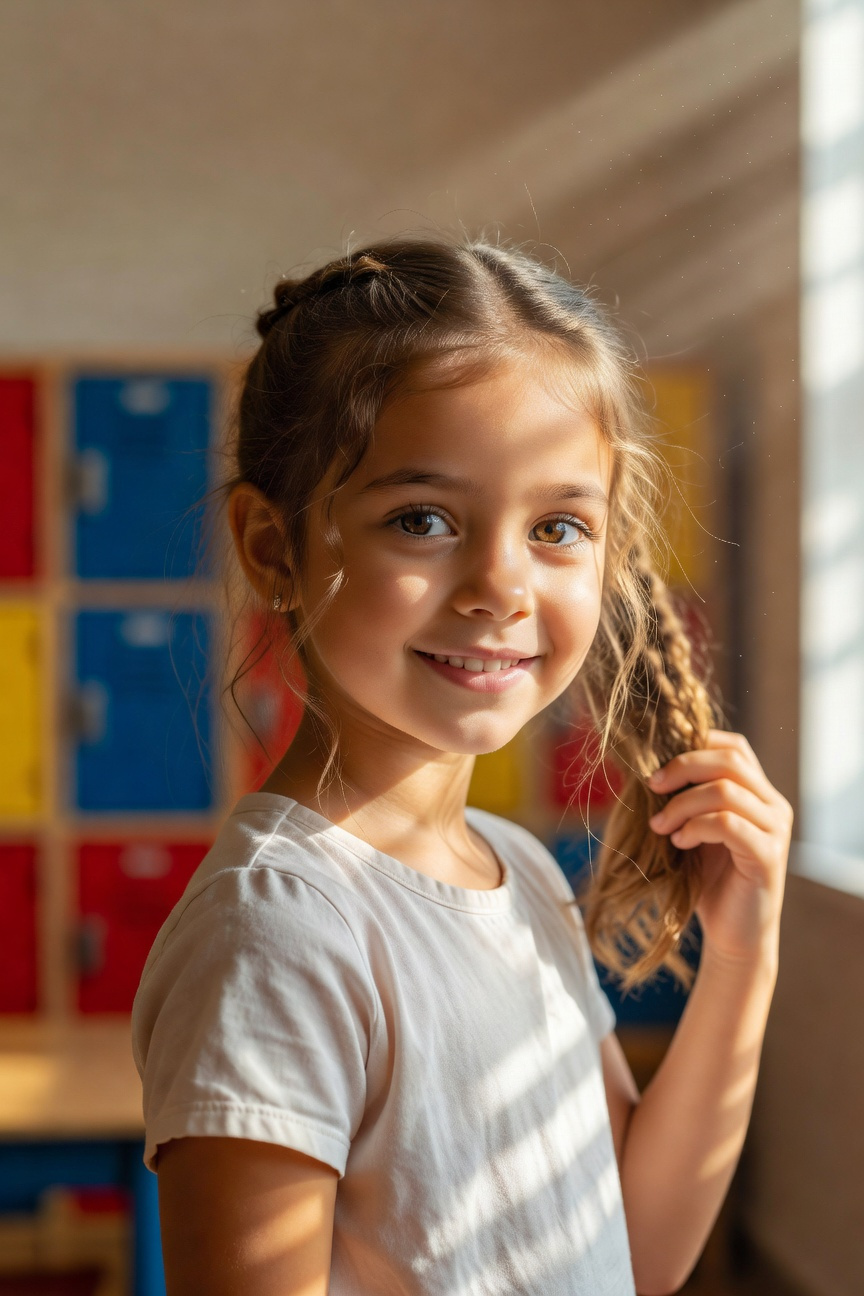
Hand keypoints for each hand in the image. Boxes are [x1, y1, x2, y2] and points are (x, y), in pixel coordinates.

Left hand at [647, 730, 792, 966]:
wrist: (733, 935)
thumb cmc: (708, 881)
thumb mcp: (691, 829)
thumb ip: (681, 797)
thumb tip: (641, 765)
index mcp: (757, 793)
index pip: (733, 746)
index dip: (695, 743)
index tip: (657, 765)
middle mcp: (773, 805)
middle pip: (730, 760)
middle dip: (682, 766)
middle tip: (650, 786)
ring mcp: (775, 829)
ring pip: (726, 790)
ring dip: (681, 804)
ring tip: (659, 827)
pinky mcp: (768, 856)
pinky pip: (728, 824)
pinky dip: (695, 827)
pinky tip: (679, 843)